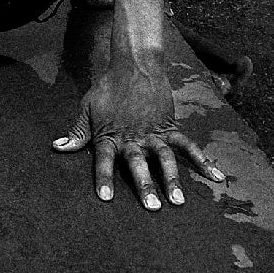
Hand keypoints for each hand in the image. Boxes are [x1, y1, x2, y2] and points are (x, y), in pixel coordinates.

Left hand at [52, 68, 225, 208]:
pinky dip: (203, 160)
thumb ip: (77, 132)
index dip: (104, 178)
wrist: (135, 64)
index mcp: (109, 135)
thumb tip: (57, 147)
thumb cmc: (107, 88)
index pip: (103, 160)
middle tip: (151, 207)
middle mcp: (132, 137)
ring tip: (177, 202)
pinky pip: (187, 145)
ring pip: (164, 158)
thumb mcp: (87, 108)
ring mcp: (153, 133)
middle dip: (144, 185)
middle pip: (137, 164)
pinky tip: (216, 177)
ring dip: (171, 179)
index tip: (105, 199)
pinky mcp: (170, 126)